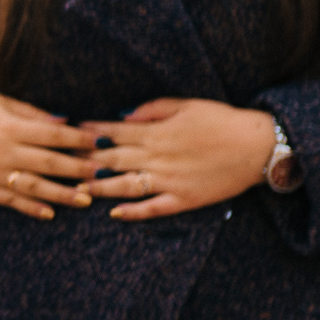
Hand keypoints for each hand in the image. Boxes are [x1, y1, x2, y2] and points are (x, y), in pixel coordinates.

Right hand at [0, 90, 100, 219]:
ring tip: (87, 199)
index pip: (55, 135)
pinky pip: (11, 201)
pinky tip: (51, 213)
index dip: (81, 139)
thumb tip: (64, 123)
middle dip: (81, 169)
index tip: (102, 142)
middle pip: (51, 163)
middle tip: (105, 173)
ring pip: (35, 187)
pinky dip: (32, 208)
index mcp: (9, 126)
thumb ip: (32, 114)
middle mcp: (3, 151)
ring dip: (64, 195)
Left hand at [78, 98, 275, 219]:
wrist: (259, 147)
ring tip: (77, 190)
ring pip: (125, 185)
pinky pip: (153, 208)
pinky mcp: (184, 199)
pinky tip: (113, 214)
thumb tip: (122, 115)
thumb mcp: (187, 104)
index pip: (113, 132)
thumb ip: (152, 109)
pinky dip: (133, 212)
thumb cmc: (223, 120)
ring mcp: (170, 180)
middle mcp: (158, 156)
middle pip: (112, 159)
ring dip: (99, 187)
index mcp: (157, 132)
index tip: (68, 135)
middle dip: (84, 160)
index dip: (88, 134)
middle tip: (60, 163)